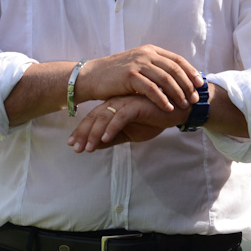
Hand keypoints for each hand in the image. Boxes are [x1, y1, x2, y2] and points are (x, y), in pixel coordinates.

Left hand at [67, 94, 190, 151]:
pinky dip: (112, 127)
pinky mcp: (137, 104)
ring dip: (94, 133)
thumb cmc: (154, 119)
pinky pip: (121, 116)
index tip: (72, 146)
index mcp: (115, 107)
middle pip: (95, 117)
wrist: (177, 112)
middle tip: (74, 148)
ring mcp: (127, 102)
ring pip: (105, 117)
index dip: (82, 132)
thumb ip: (113, 138)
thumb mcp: (130, 133)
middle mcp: (118, 102)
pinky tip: (105, 138)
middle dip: (83, 133)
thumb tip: (94, 147)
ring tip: (87, 148)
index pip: (94, 119)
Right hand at [76, 45, 202, 112]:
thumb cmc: (115, 76)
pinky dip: (161, 98)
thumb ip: (154, 69)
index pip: (177, 59)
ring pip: (165, 78)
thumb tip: (174, 79)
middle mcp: (146, 54)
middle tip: (195, 98)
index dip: (190, 72)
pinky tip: (168, 108)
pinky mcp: (129, 76)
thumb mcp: (137, 67)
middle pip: (174, 69)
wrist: (91, 76)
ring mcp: (138, 63)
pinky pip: (151, 88)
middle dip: (187, 84)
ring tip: (184, 105)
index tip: (200, 84)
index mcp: (150, 51)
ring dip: (177, 93)